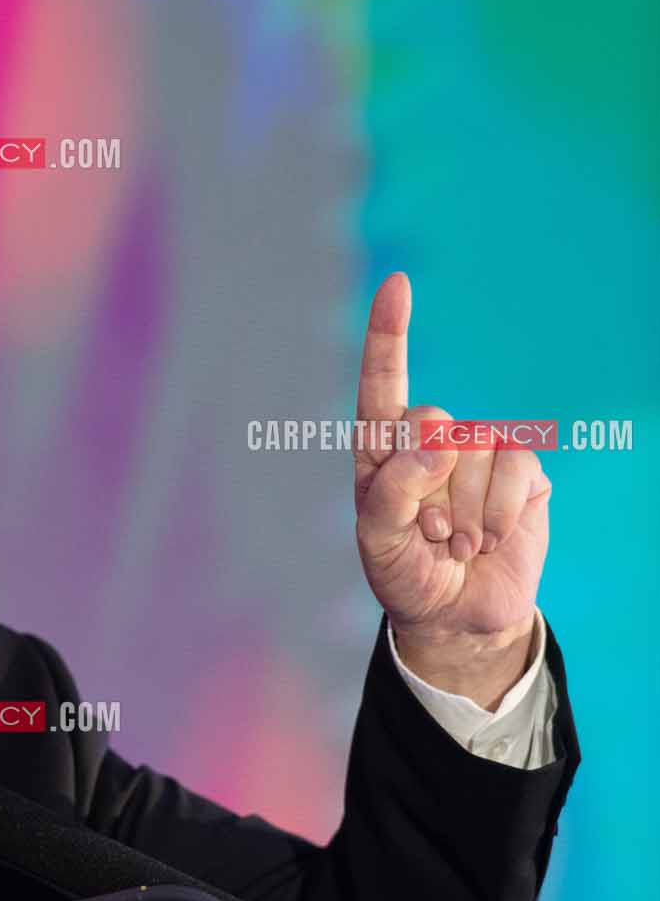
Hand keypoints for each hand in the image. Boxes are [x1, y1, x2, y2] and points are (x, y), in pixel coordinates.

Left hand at [352, 273, 550, 703]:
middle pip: (430, 422)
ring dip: (464, 512)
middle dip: (427, 487)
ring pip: (475, 450)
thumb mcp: (378, 542)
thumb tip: (438, 438)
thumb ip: (393, 490)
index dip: (388, 335)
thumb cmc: (407, 573)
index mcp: (384, 450)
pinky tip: (487, 540)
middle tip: (427, 532)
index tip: (398, 284)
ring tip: (456, 543)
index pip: (383, 385)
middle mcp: (431, 440)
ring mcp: (479, 451)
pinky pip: (515, 467)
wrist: (457, 615)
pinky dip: (498, 513)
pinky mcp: (522, 470)